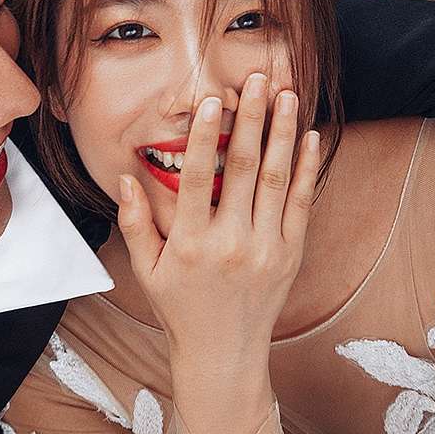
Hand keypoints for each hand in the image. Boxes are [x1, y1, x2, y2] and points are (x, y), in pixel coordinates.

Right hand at [115, 73, 318, 366]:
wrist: (224, 354)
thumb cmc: (180, 308)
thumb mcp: (146, 269)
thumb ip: (134, 222)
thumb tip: (124, 177)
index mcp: (191, 243)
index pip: (198, 178)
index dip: (206, 136)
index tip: (211, 100)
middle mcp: (231, 242)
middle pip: (244, 168)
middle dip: (251, 118)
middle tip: (255, 79)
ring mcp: (266, 248)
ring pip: (278, 178)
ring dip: (283, 132)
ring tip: (286, 95)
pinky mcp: (291, 254)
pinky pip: (303, 203)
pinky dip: (308, 168)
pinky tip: (310, 136)